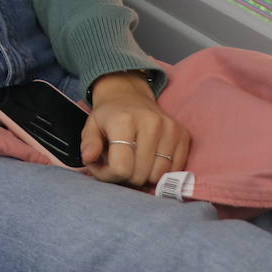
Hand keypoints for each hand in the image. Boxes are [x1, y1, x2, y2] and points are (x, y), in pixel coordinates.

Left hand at [79, 72, 189, 186]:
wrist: (129, 95)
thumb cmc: (109, 116)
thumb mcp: (91, 126)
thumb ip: (89, 144)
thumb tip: (88, 159)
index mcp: (124, 121)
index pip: (121, 167)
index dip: (109, 175)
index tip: (103, 167)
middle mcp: (151, 123)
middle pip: (140, 174)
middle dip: (126, 177)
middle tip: (119, 165)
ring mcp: (170, 129)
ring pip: (158, 176)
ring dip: (144, 177)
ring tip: (134, 163)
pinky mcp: (183, 135)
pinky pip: (175, 169)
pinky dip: (161, 172)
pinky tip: (150, 161)